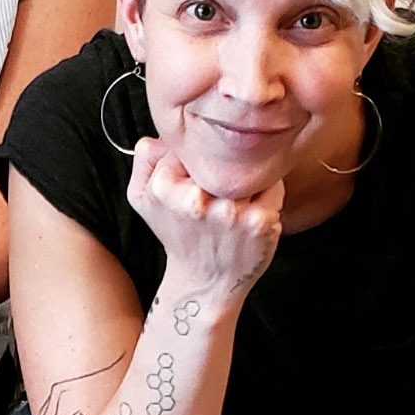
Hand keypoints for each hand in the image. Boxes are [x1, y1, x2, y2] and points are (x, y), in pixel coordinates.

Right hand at [126, 138, 282, 298]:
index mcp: (164, 189)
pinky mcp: (261, 222)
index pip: (188, 144)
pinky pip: (272, 186)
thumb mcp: (142, 197)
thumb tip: (165, 133)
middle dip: (222, 164)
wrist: (204, 281)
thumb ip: (145, 158)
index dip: (194, 157)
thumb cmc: (176, 234)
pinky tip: (252, 211)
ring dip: (246, 177)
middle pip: (219, 152)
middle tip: (216, 188)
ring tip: (234, 200)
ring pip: (247, 165)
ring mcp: (231, 212)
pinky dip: (267, 194)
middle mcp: (196, 200)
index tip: (192, 177)